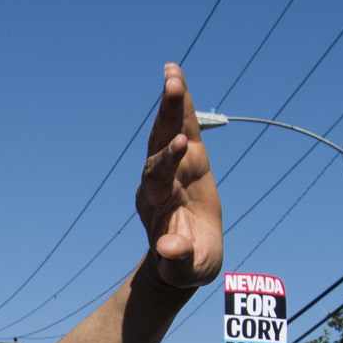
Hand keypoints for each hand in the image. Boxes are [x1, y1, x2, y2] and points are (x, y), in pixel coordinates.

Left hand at [136, 65, 224, 297]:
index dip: (169, 162)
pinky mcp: (184, 160)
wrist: (177, 260)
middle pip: (158, 144)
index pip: (160, 178)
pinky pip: (182, 127)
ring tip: (173, 71)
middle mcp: (157, 181)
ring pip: (167, 130)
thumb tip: (170, 247)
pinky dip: (181, 105)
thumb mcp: (186, 271)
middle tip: (171, 86)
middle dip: (166, 116)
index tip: (180, 144)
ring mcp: (169, 167)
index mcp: (157, 205)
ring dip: (171, 103)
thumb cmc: (184, 266)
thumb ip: (178, 259)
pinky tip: (176, 76)